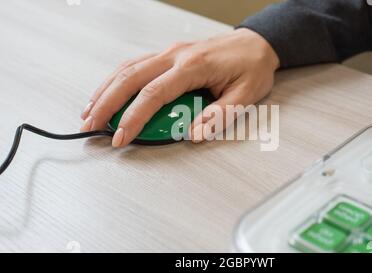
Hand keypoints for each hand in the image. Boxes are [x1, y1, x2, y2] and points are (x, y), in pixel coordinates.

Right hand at [80, 28, 279, 146]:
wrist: (256, 44)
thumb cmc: (251, 68)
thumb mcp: (244, 96)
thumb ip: (218, 116)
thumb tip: (193, 135)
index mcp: (193, 66)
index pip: (154, 94)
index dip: (133, 118)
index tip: (120, 137)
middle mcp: (175, 55)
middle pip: (130, 78)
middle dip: (106, 104)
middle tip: (90, 126)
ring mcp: (169, 52)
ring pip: (128, 68)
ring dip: (106, 90)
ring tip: (89, 111)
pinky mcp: (168, 54)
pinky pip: (135, 65)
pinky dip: (117, 80)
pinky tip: (108, 92)